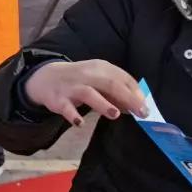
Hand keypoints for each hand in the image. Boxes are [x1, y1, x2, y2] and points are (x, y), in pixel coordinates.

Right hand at [23, 59, 147, 125]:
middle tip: (141, 113)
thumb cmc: (81, 81)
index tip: (145, 106)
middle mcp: (87, 75)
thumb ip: (116, 92)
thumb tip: (136, 107)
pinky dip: (73, 115)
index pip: (123, 78)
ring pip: (89, 93)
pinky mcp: (58, 99)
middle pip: (110, 84)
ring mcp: (72, 87)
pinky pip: (66, 108)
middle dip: (128, 98)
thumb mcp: (99, 80)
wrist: (46, 77)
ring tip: (115, 114)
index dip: (136, 92)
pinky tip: (80, 123)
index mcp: (101, 68)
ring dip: (103, 104)